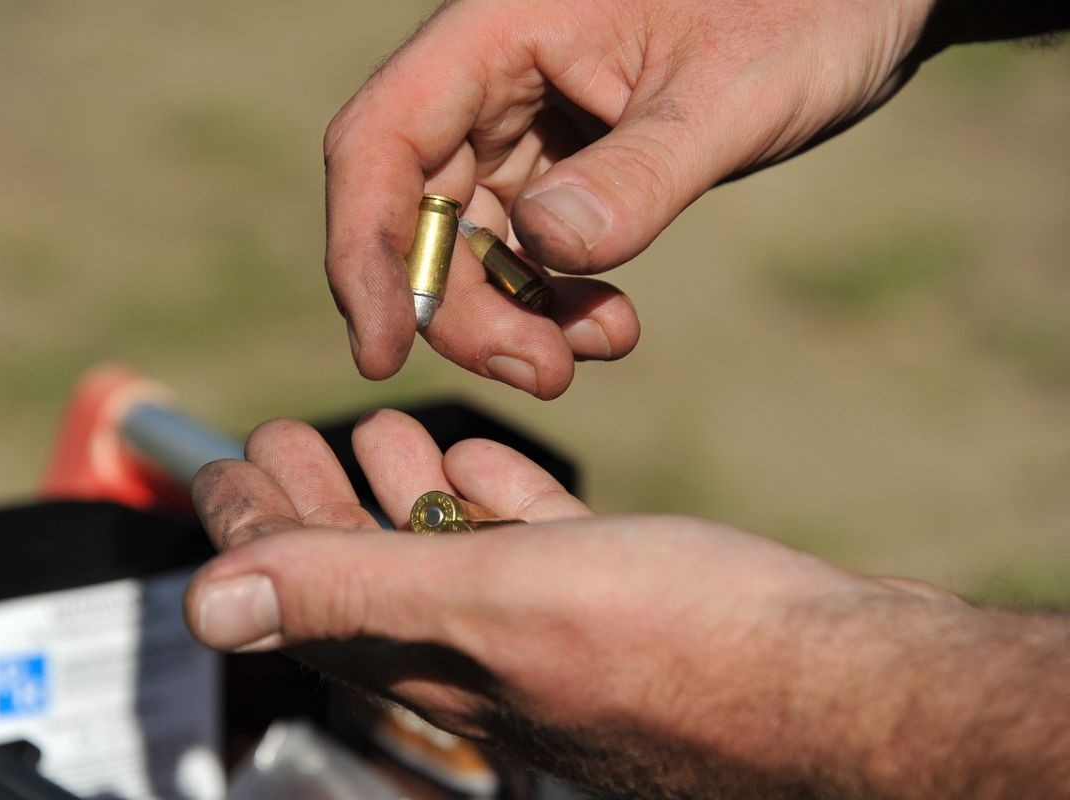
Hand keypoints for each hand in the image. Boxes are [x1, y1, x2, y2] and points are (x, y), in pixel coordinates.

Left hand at [184, 410, 973, 797]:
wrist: (843, 687)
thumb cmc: (684, 648)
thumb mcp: (497, 605)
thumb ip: (356, 595)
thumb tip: (210, 599)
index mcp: (436, 662)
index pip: (303, 597)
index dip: (250, 532)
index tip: (218, 468)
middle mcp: (483, 657)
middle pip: (365, 574)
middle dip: (312, 504)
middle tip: (278, 438)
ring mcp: (552, 629)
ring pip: (446, 555)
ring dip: (399, 495)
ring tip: (375, 429)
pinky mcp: (618, 604)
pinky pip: (528, 549)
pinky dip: (493, 500)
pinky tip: (482, 459)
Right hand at [325, 0, 941, 396]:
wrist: (866, 4)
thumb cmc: (806, 10)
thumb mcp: (731, 96)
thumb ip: (640, 174)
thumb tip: (546, 248)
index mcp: (500, 29)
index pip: (381, 142)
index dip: (365, 251)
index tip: (382, 352)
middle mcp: (493, 78)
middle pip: (417, 211)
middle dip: (462, 311)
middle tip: (541, 374)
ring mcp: (525, 125)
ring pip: (469, 244)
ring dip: (511, 318)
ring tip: (593, 352)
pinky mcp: (564, 164)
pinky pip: (526, 251)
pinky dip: (552, 302)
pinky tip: (609, 326)